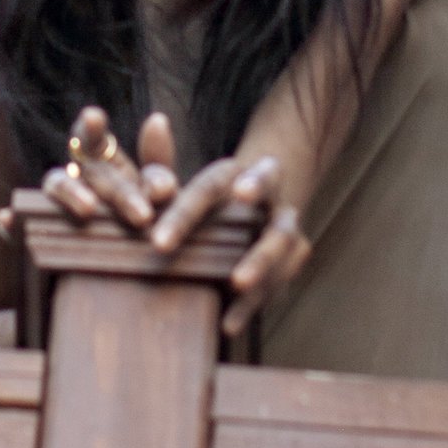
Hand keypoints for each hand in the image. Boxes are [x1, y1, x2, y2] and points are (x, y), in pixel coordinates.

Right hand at [20, 105, 177, 238]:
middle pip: (88, 173)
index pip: (94, 139)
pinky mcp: (40, 241)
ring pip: (54, 188)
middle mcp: (77, 181)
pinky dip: (12, 224)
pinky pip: (21, 230)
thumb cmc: (147, 231)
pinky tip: (5, 219)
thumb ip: (159, 170)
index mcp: (104, 165)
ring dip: (69, 194)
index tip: (95, 117)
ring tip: (89, 210)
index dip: (92, 127)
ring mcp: (56, 210)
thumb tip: (157, 121)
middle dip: (118, 192)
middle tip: (143, 215)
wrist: (128, 285)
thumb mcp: (159, 200)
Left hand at [154, 151, 309, 327]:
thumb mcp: (178, 182)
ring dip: (262, 264)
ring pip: (282, 240)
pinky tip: (228, 325)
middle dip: (248, 238)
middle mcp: (266, 193)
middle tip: (230, 267)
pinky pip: (280, 279)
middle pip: (264, 200)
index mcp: (232, 173)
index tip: (162, 241)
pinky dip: (254, 304)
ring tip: (238, 286)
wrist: (256, 208)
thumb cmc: (204, 202)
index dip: (189, 210)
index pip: (210, 185)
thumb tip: (154, 122)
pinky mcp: (293, 256)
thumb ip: (160, 160)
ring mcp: (284, 224)